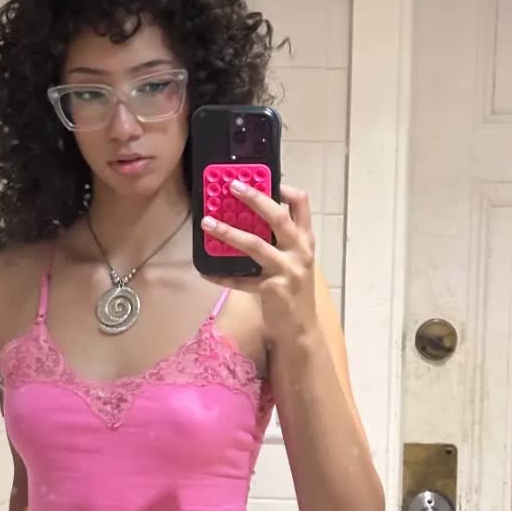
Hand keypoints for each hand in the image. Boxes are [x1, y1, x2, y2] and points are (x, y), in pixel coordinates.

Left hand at [201, 181, 317, 345]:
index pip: (302, 205)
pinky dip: (221, 275)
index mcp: (305, 242)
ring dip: (229, 232)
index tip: (267, 180)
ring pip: (256, 244)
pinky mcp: (273, 290)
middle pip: (278, 217)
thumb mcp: (295, 261)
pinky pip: (241, 280)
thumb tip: (251, 217)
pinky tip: (206, 271)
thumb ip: (281, 241)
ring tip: (207, 223)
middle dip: (255, 198)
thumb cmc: (294, 292)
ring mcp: (287, 271)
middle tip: (232, 186)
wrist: (300, 330)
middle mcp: (300, 252)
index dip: (285, 189)